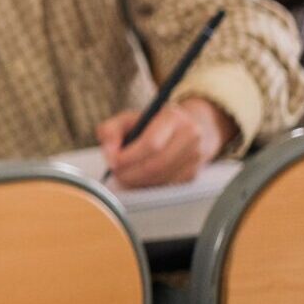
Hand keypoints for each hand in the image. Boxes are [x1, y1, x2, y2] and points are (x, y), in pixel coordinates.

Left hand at [97, 97, 232, 187]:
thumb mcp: (127, 119)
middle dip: (130, 173)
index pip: (151, 144)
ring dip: (137, 182)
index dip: (128, 157)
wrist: (184, 128)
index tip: (112, 162)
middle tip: (115, 173)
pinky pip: (166, 186)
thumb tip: (109, 153)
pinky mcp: (193, 174)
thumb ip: (110, 131)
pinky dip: (148, 186)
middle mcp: (189, 135)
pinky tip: (139, 179)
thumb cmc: (150, 124)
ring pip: (161, 179)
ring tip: (124, 175)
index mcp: (173, 117)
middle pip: (156, 165)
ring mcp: (194, 156)